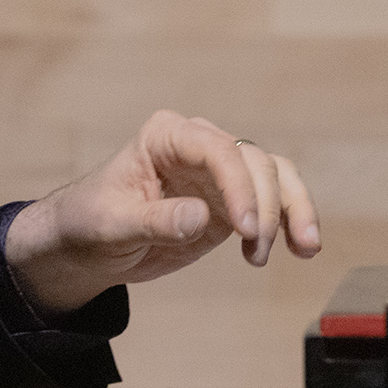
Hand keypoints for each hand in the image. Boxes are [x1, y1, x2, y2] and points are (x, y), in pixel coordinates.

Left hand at [6, 110, 318, 315]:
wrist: (85, 245)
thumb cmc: (89, 222)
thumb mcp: (112, 225)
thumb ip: (156, 221)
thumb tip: (201, 216)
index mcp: (166, 136)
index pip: (218, 149)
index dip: (240, 185)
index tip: (246, 228)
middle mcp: (198, 146)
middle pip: (254, 161)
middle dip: (267, 205)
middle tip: (258, 251)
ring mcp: (218, 174)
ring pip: (274, 176)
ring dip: (292, 210)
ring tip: (302, 250)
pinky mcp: (228, 202)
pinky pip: (272, 203)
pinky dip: (288, 222)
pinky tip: (296, 250)